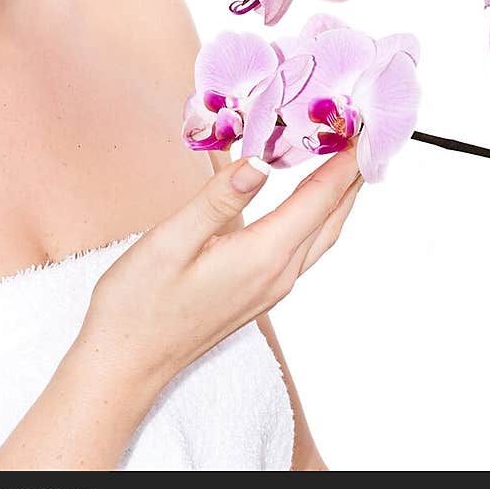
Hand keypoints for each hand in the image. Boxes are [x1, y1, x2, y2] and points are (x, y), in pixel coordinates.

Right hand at [75, 143, 363, 391]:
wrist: (125, 365)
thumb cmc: (139, 305)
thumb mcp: (171, 242)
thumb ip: (219, 200)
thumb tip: (261, 162)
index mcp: (263, 256)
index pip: (320, 198)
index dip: (344, 159)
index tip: (363, 123)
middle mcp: (278, 274)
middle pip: (332, 216)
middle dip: (352, 174)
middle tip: (364, 130)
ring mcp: (270, 288)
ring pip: (321, 234)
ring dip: (338, 195)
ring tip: (345, 158)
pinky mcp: (257, 292)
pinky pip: (302, 246)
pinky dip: (315, 214)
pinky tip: (304, 199)